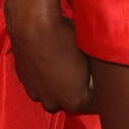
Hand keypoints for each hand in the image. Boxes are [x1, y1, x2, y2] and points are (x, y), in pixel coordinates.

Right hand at [4, 0, 96, 114]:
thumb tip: (103, 72)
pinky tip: (50, 59)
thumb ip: (97, 71)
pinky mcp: (23, 79)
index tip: (105, 82)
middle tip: (86, 72)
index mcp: (74, 100)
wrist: (32, 24)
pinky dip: (44, 75)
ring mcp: (36, 92)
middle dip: (79, 90)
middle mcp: (52, 101)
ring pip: (51, 94)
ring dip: (59, 85)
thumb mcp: (91, 53)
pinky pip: (37, 83)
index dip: (101, 92)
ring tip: (66, 64)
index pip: (94, 104)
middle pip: (70, 101)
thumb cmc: (65, 37)